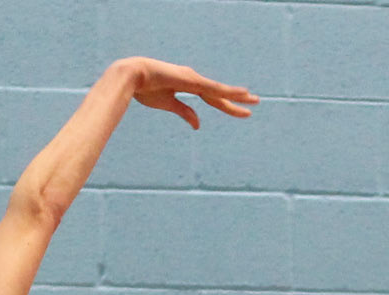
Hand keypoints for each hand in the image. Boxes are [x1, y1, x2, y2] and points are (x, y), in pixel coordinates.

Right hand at [123, 58, 257, 128]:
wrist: (132, 76)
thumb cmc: (146, 89)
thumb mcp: (169, 104)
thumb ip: (185, 112)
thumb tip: (199, 125)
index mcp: (189, 85)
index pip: (213, 99)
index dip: (227, 105)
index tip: (240, 111)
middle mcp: (194, 80)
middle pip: (220, 94)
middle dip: (237, 100)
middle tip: (255, 103)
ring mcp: (193, 79)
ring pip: (220, 90)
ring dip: (237, 95)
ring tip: (253, 99)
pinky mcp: (191, 80)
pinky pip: (213, 88)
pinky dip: (227, 91)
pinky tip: (241, 93)